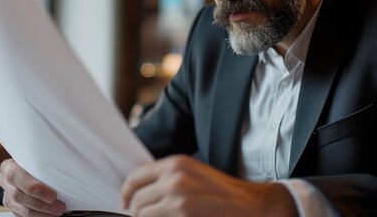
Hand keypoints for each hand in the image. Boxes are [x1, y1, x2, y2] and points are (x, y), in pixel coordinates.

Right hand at [0, 159, 66, 215]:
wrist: (33, 170)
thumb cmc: (39, 162)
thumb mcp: (38, 158)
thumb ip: (44, 163)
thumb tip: (64, 168)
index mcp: (8, 167)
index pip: (15, 176)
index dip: (33, 187)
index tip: (52, 195)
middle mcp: (5, 182)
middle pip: (18, 196)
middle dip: (41, 203)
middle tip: (59, 206)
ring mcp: (8, 197)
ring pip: (22, 209)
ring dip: (43, 213)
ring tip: (58, 212)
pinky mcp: (14, 209)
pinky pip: (25, 216)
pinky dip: (40, 216)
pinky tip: (51, 214)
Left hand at [121, 155, 297, 216]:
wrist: (252, 206)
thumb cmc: (224, 194)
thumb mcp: (194, 176)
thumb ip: (169, 179)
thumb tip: (141, 192)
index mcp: (176, 164)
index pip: (135, 176)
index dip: (125, 192)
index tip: (124, 202)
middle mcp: (174, 178)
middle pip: (135, 199)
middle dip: (135, 212)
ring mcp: (177, 198)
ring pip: (141, 214)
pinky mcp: (182, 215)